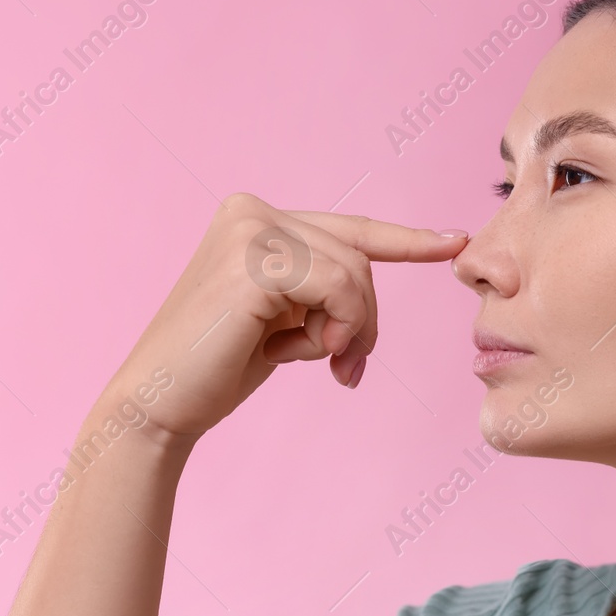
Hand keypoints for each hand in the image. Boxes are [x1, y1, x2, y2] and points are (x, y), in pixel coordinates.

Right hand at [104, 192, 467, 444]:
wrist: (160, 404)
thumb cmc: (218, 368)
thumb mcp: (282, 319)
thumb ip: (319, 292)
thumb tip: (366, 294)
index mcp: (255, 219)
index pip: (350, 229)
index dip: (406, 240)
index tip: (455, 242)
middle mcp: (250, 211)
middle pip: (359, 256)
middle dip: (364, 318)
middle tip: (345, 367)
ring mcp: (249, 230)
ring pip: (354, 273)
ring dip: (349, 328)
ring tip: (317, 362)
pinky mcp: (253, 262)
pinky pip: (338, 289)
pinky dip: (334, 329)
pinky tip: (296, 354)